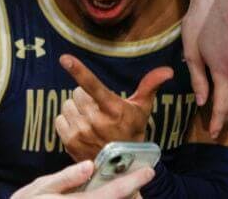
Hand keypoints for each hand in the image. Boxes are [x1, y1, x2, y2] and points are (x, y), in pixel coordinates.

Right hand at [11, 160, 153, 197]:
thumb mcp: (38, 190)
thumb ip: (65, 179)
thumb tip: (89, 166)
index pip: (110, 194)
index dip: (131, 182)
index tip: (148, 171)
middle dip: (133, 194)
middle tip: (139, 178)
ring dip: (123, 198)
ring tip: (129, 189)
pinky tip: (112, 193)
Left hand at [55, 54, 172, 161]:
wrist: (122, 168)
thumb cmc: (132, 132)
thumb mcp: (142, 109)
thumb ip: (150, 86)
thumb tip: (168, 70)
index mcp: (113, 109)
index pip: (93, 85)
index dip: (78, 71)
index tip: (65, 58)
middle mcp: (95, 121)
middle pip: (77, 93)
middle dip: (85, 98)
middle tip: (97, 109)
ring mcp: (81, 132)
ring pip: (67, 105)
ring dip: (76, 110)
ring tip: (89, 120)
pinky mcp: (70, 142)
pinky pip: (59, 119)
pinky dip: (67, 122)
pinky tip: (80, 129)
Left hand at [183, 0, 227, 137]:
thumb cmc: (198, 22)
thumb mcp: (191, 51)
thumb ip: (198, 79)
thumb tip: (203, 102)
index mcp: (224, 70)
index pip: (223, 106)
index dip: (217, 122)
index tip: (212, 133)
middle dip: (225, 117)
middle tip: (215, 126)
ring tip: (222, 109)